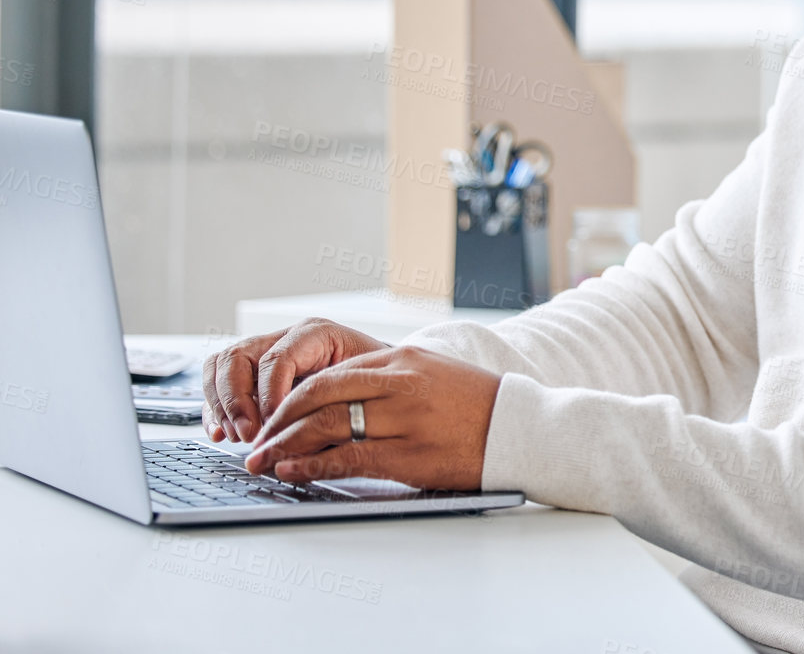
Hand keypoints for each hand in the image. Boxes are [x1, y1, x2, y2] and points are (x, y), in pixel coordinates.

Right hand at [203, 318, 388, 442]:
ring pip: (221, 365)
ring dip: (222, 405)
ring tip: (238, 435)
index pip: (277, 359)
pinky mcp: (252, 372)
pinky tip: (221, 432)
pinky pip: (217, 381)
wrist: (384, 375)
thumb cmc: (375, 380)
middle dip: (235, 400)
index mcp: (315, 334)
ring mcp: (265, 350)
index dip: (268, 394)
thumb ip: (332, 411)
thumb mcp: (363, 389)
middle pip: (238, 357)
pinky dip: (215, 408)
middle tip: (248, 434)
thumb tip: (297, 445)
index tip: (271, 425)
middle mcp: (285, 338)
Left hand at [242, 346, 502, 490]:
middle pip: (319, 396)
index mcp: (404, 359)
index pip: (331, 373)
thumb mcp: (433, 373)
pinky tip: (292, 471)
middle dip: (278, 421)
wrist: (522, 427)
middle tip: (255, 440)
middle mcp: (400, 383)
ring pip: (327, 426)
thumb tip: (339, 397)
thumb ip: (390, 378)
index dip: (292, 397)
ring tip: (262, 460)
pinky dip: (312, 465)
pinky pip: (348, 458)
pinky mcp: (410, 454)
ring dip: (286, 445)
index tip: (271, 416)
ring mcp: (405, 418)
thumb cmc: (479, 404)